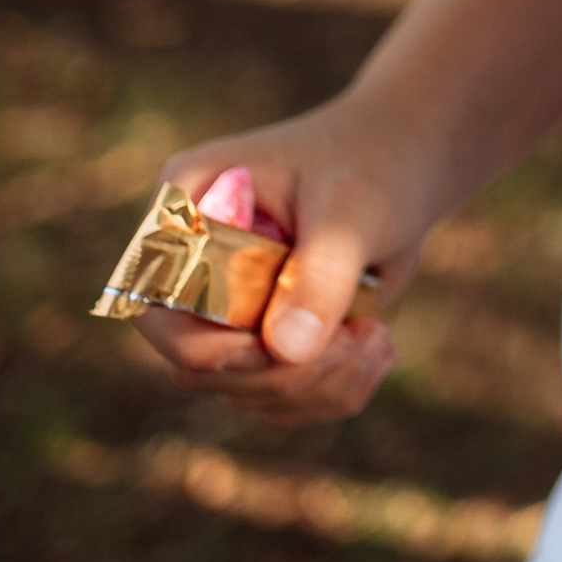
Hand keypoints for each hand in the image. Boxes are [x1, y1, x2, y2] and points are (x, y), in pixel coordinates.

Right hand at [130, 97, 438, 421]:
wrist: (407, 163)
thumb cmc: (374, 164)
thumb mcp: (355, 208)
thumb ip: (321, 272)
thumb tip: (286, 350)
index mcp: (188, 208)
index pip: (154, 300)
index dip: (205, 345)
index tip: (278, 349)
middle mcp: (194, 263)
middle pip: (195, 364)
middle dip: (279, 372)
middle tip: (351, 340)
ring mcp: (228, 307)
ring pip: (243, 390)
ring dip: (317, 385)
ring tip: (375, 336)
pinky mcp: (267, 337)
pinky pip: (283, 398)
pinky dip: (334, 389)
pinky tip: (377, 344)